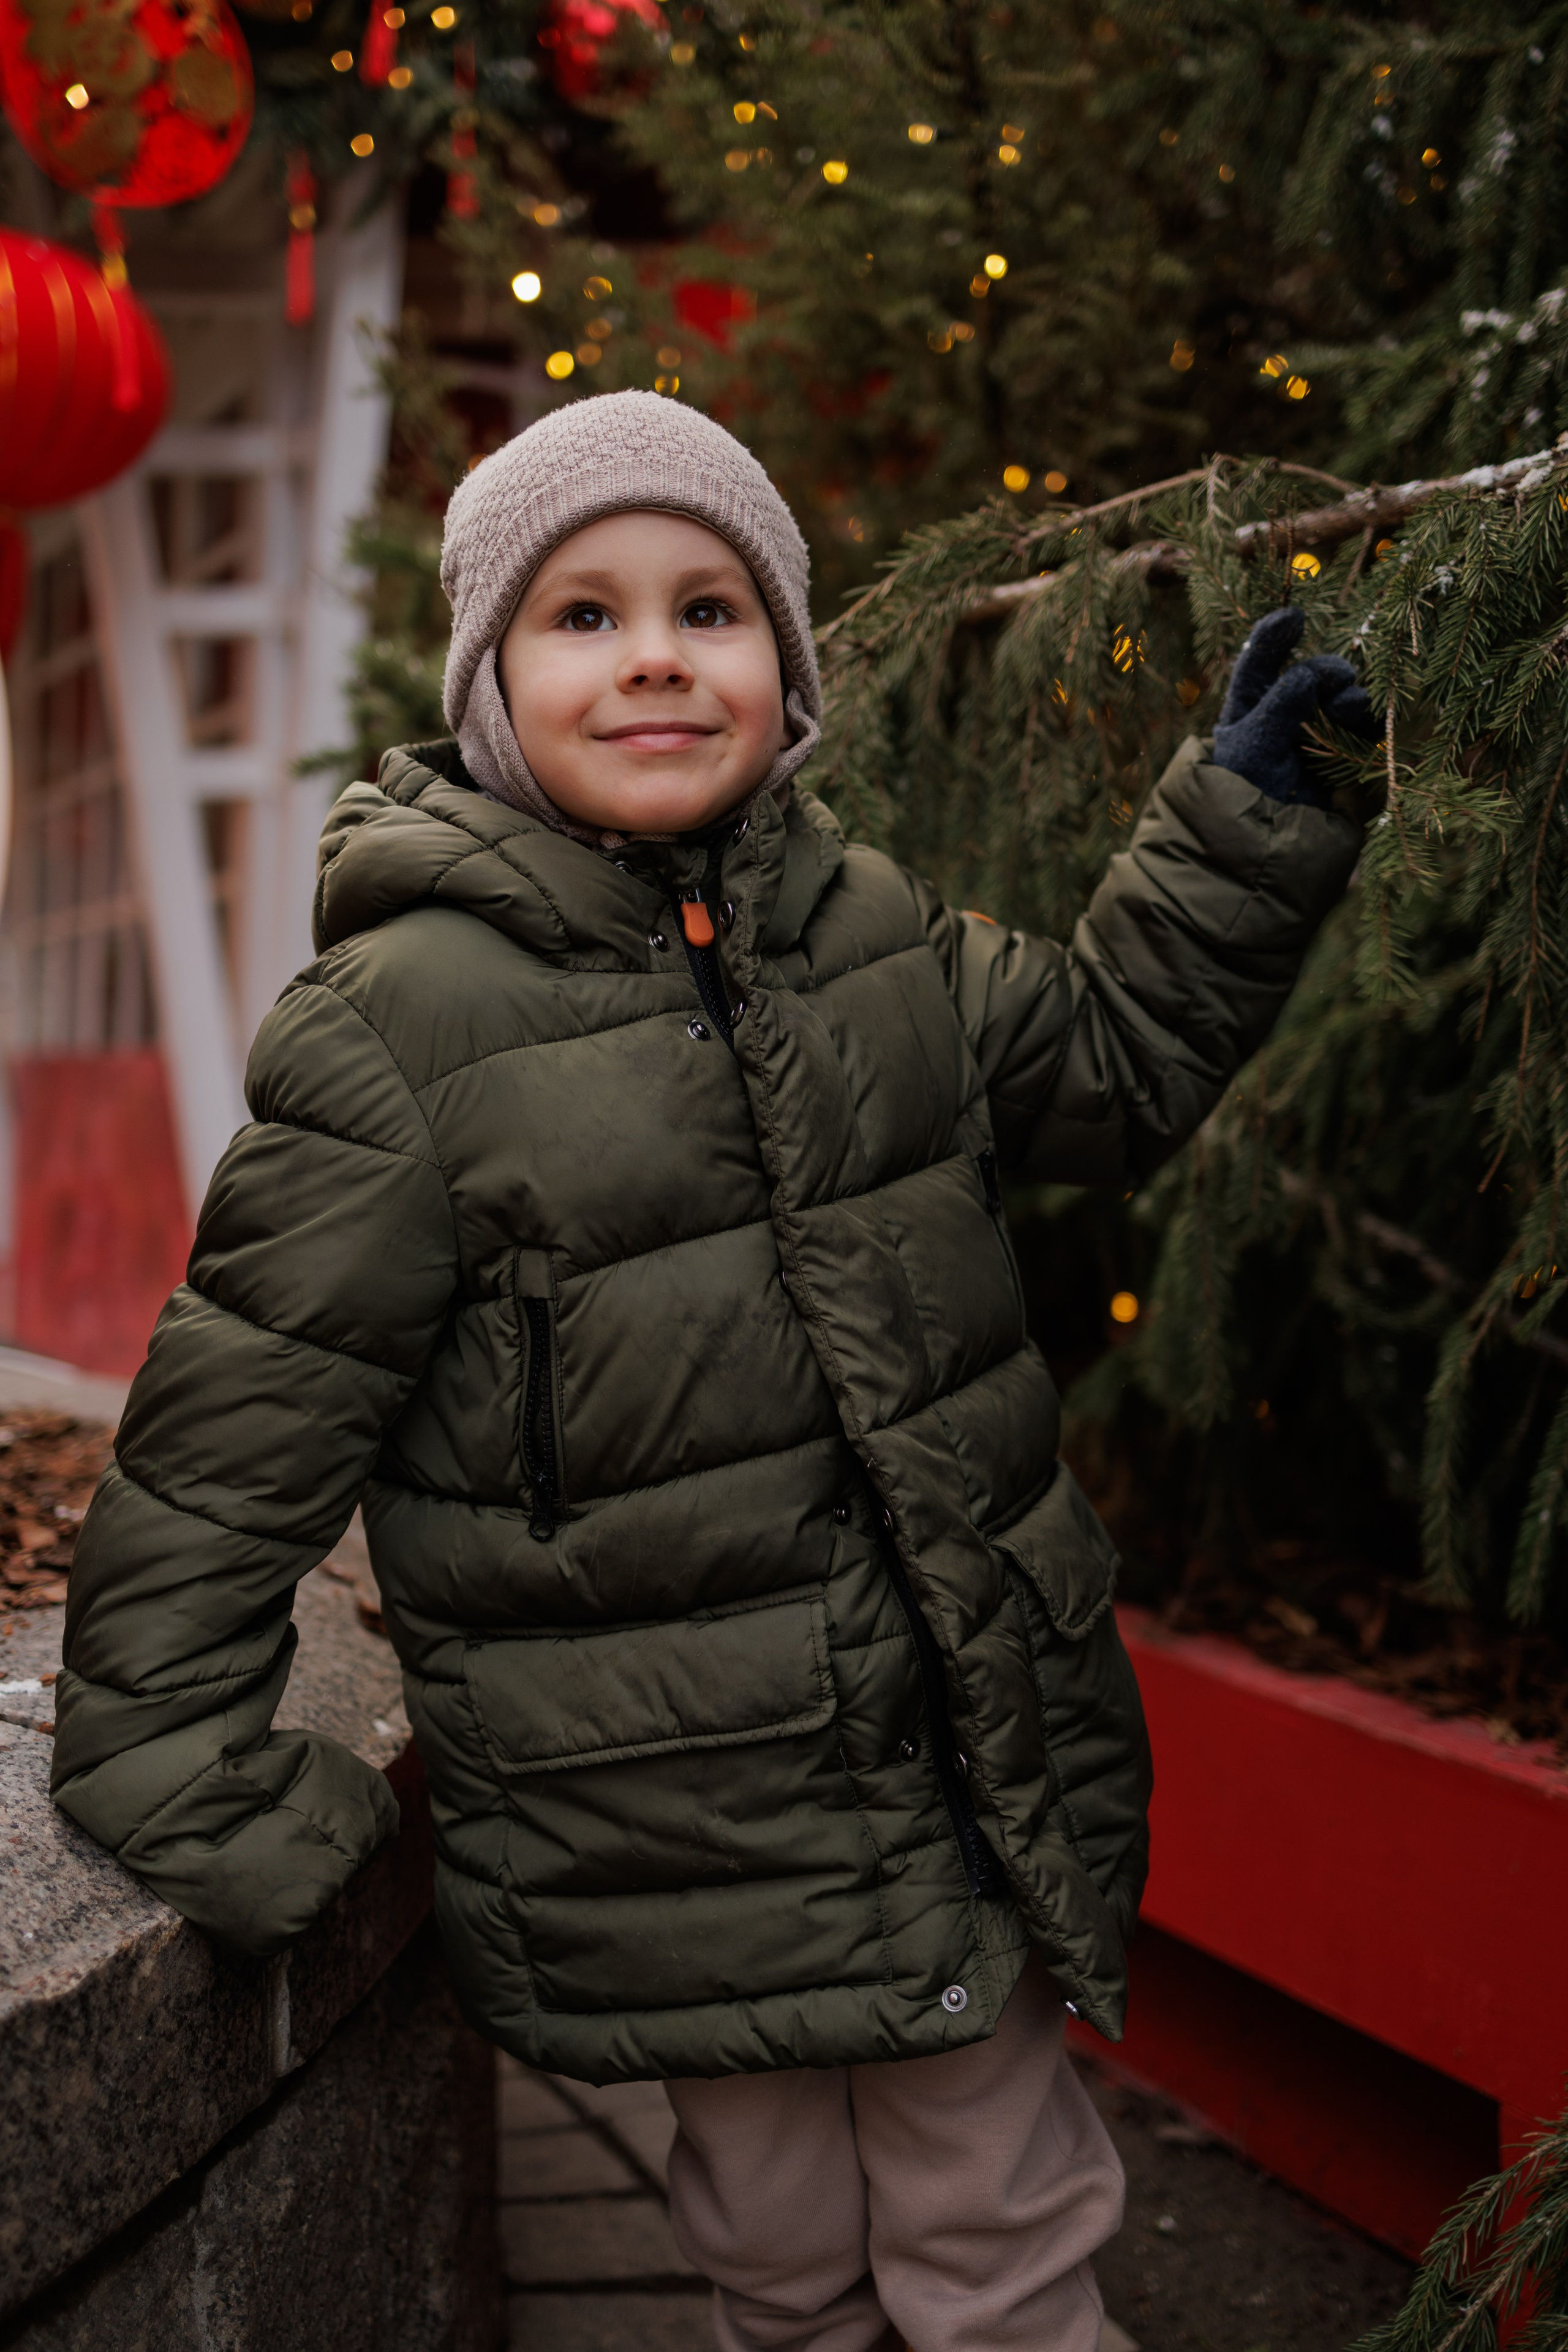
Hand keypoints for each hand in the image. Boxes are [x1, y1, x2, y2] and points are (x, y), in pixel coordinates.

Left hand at [1212, 607, 1376, 806]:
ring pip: (1338, 699)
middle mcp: (1281, 716)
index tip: (1294, 617)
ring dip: (1349, 696)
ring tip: (1351, 706)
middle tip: (1340, 682)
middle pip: (1310, 677)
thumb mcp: (1254, 745)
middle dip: (1326, 673)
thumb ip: (1280, 706)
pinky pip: (1359, 728)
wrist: (1267, 847)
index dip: (1274, 638)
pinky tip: (1369, 719)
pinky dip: (1367, 720)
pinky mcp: (1338, 755)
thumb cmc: (1246, 794)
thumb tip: (1307, 673)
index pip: (1257, 664)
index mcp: (1247, 709)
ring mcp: (1312, 735)